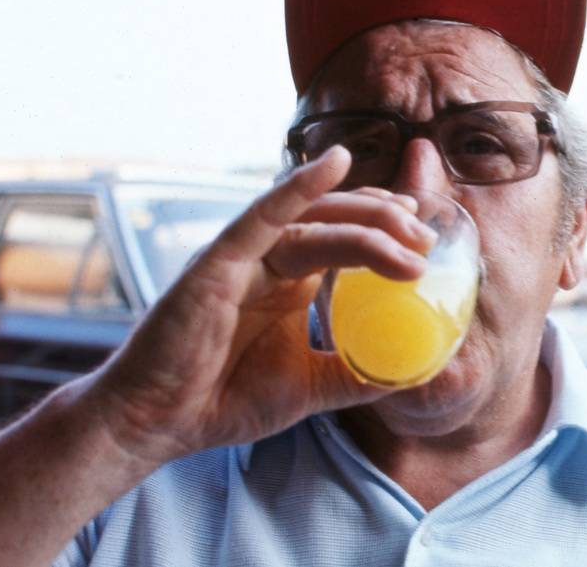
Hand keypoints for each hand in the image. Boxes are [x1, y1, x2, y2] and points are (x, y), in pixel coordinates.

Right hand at [82, 146, 435, 467]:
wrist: (159, 425)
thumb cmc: (223, 400)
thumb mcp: (309, 386)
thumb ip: (357, 373)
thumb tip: (412, 372)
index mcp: (287, 280)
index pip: (343, 235)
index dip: (384, 227)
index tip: (423, 237)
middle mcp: (267, 258)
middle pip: (336, 219)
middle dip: (386, 220)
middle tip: (426, 239)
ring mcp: (243, 255)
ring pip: (313, 219)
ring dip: (366, 221)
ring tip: (410, 237)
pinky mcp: (219, 260)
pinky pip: (263, 215)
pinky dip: (299, 186)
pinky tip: (336, 162)